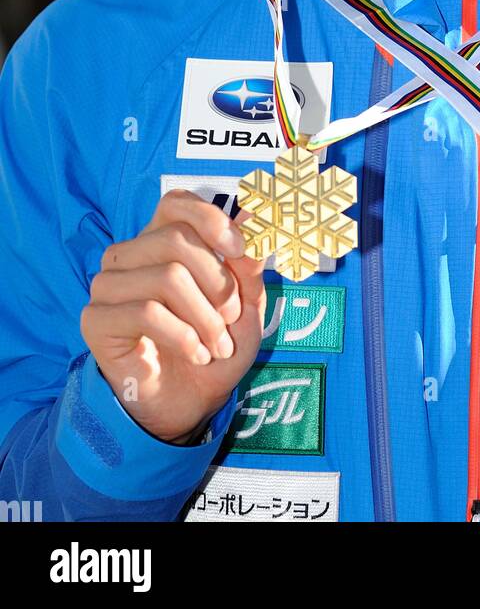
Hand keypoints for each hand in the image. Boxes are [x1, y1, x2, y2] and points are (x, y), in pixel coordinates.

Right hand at [81, 190, 265, 442]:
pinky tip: (196, 355)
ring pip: (167, 277)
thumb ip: (248, 263)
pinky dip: (184, 336)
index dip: (211, 220)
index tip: (240, 251)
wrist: (187, 406)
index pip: (176, 202)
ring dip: (205, 317)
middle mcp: (128, 255)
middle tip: (232, 319)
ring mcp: (107, 285)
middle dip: (218, 283)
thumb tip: (255, 214)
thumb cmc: (215, 348)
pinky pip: (147, 312)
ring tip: (217, 346)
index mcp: (160, 239)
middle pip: (176, 240)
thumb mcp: (246, 305)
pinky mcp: (95, 319)